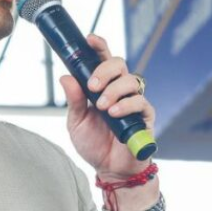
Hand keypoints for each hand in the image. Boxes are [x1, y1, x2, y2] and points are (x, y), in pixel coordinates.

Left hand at [58, 34, 155, 179]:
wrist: (110, 170)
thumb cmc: (94, 144)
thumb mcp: (76, 122)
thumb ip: (74, 100)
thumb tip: (66, 77)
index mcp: (102, 87)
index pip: (102, 60)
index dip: (99, 46)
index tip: (90, 39)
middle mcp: (119, 90)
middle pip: (119, 64)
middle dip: (105, 70)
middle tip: (92, 86)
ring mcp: (134, 101)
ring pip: (131, 80)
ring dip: (114, 90)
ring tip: (102, 106)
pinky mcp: (145, 116)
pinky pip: (141, 102)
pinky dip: (126, 105)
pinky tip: (114, 113)